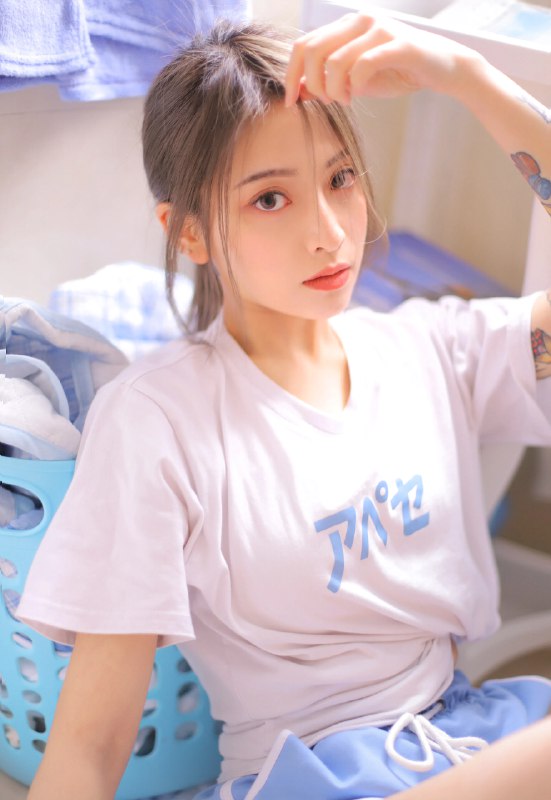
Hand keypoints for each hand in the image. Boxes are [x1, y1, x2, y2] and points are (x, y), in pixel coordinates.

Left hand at [285, 12, 477, 106]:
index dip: (291, 76)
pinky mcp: (398, 44)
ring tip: (345, 99)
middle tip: (327, 102)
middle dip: (312, 84)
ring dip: (333, 89)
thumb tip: (298, 92)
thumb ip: (327, 83)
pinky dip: (354, 84)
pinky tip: (357, 92)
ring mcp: (379, 29)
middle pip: (312, 51)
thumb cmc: (397, 73)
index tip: (292, 102)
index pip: (303, 45)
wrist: (443, 69)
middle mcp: (359, 21)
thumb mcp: (355, 81)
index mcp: (345, 26)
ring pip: (334, 62)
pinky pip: (363, 65)